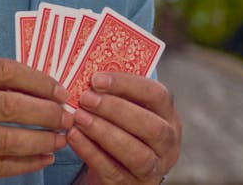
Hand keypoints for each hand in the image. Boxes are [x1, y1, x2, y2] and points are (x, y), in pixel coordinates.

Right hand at [0, 58, 72, 183]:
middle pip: (9, 106)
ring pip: (6, 141)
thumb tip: (41, 85)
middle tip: (67, 115)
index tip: (59, 89)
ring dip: (40, 140)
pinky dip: (26, 163)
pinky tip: (44, 157)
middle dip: (45, 112)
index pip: (4, 71)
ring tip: (60, 137)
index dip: (37, 79)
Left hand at [66, 72, 180, 184]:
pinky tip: (73, 137)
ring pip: (137, 154)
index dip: (127, 85)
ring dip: (104, 133)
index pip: (158, 95)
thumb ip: (113, 93)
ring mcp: (154, 167)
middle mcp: (168, 143)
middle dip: (116, 110)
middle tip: (86, 98)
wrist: (121, 168)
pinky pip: (114, 171)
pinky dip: (91, 152)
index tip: (96, 79)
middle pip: (151, 127)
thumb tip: (84, 72)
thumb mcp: (124, 108)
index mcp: (168, 115)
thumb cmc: (119, 127)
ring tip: (78, 118)